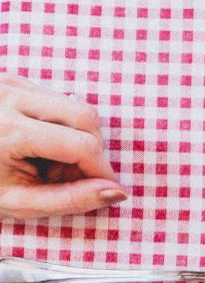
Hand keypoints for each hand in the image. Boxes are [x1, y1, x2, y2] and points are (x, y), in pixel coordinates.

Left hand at [0, 73, 126, 219]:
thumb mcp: (20, 202)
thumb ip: (71, 200)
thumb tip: (116, 193)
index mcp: (8, 130)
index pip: (83, 145)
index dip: (101, 171)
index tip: (100, 190)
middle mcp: (9, 97)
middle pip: (87, 117)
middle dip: (93, 151)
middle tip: (71, 175)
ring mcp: (10, 83)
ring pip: (76, 106)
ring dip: (78, 138)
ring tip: (50, 161)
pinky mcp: (13, 80)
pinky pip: (58, 101)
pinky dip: (61, 126)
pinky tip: (39, 145)